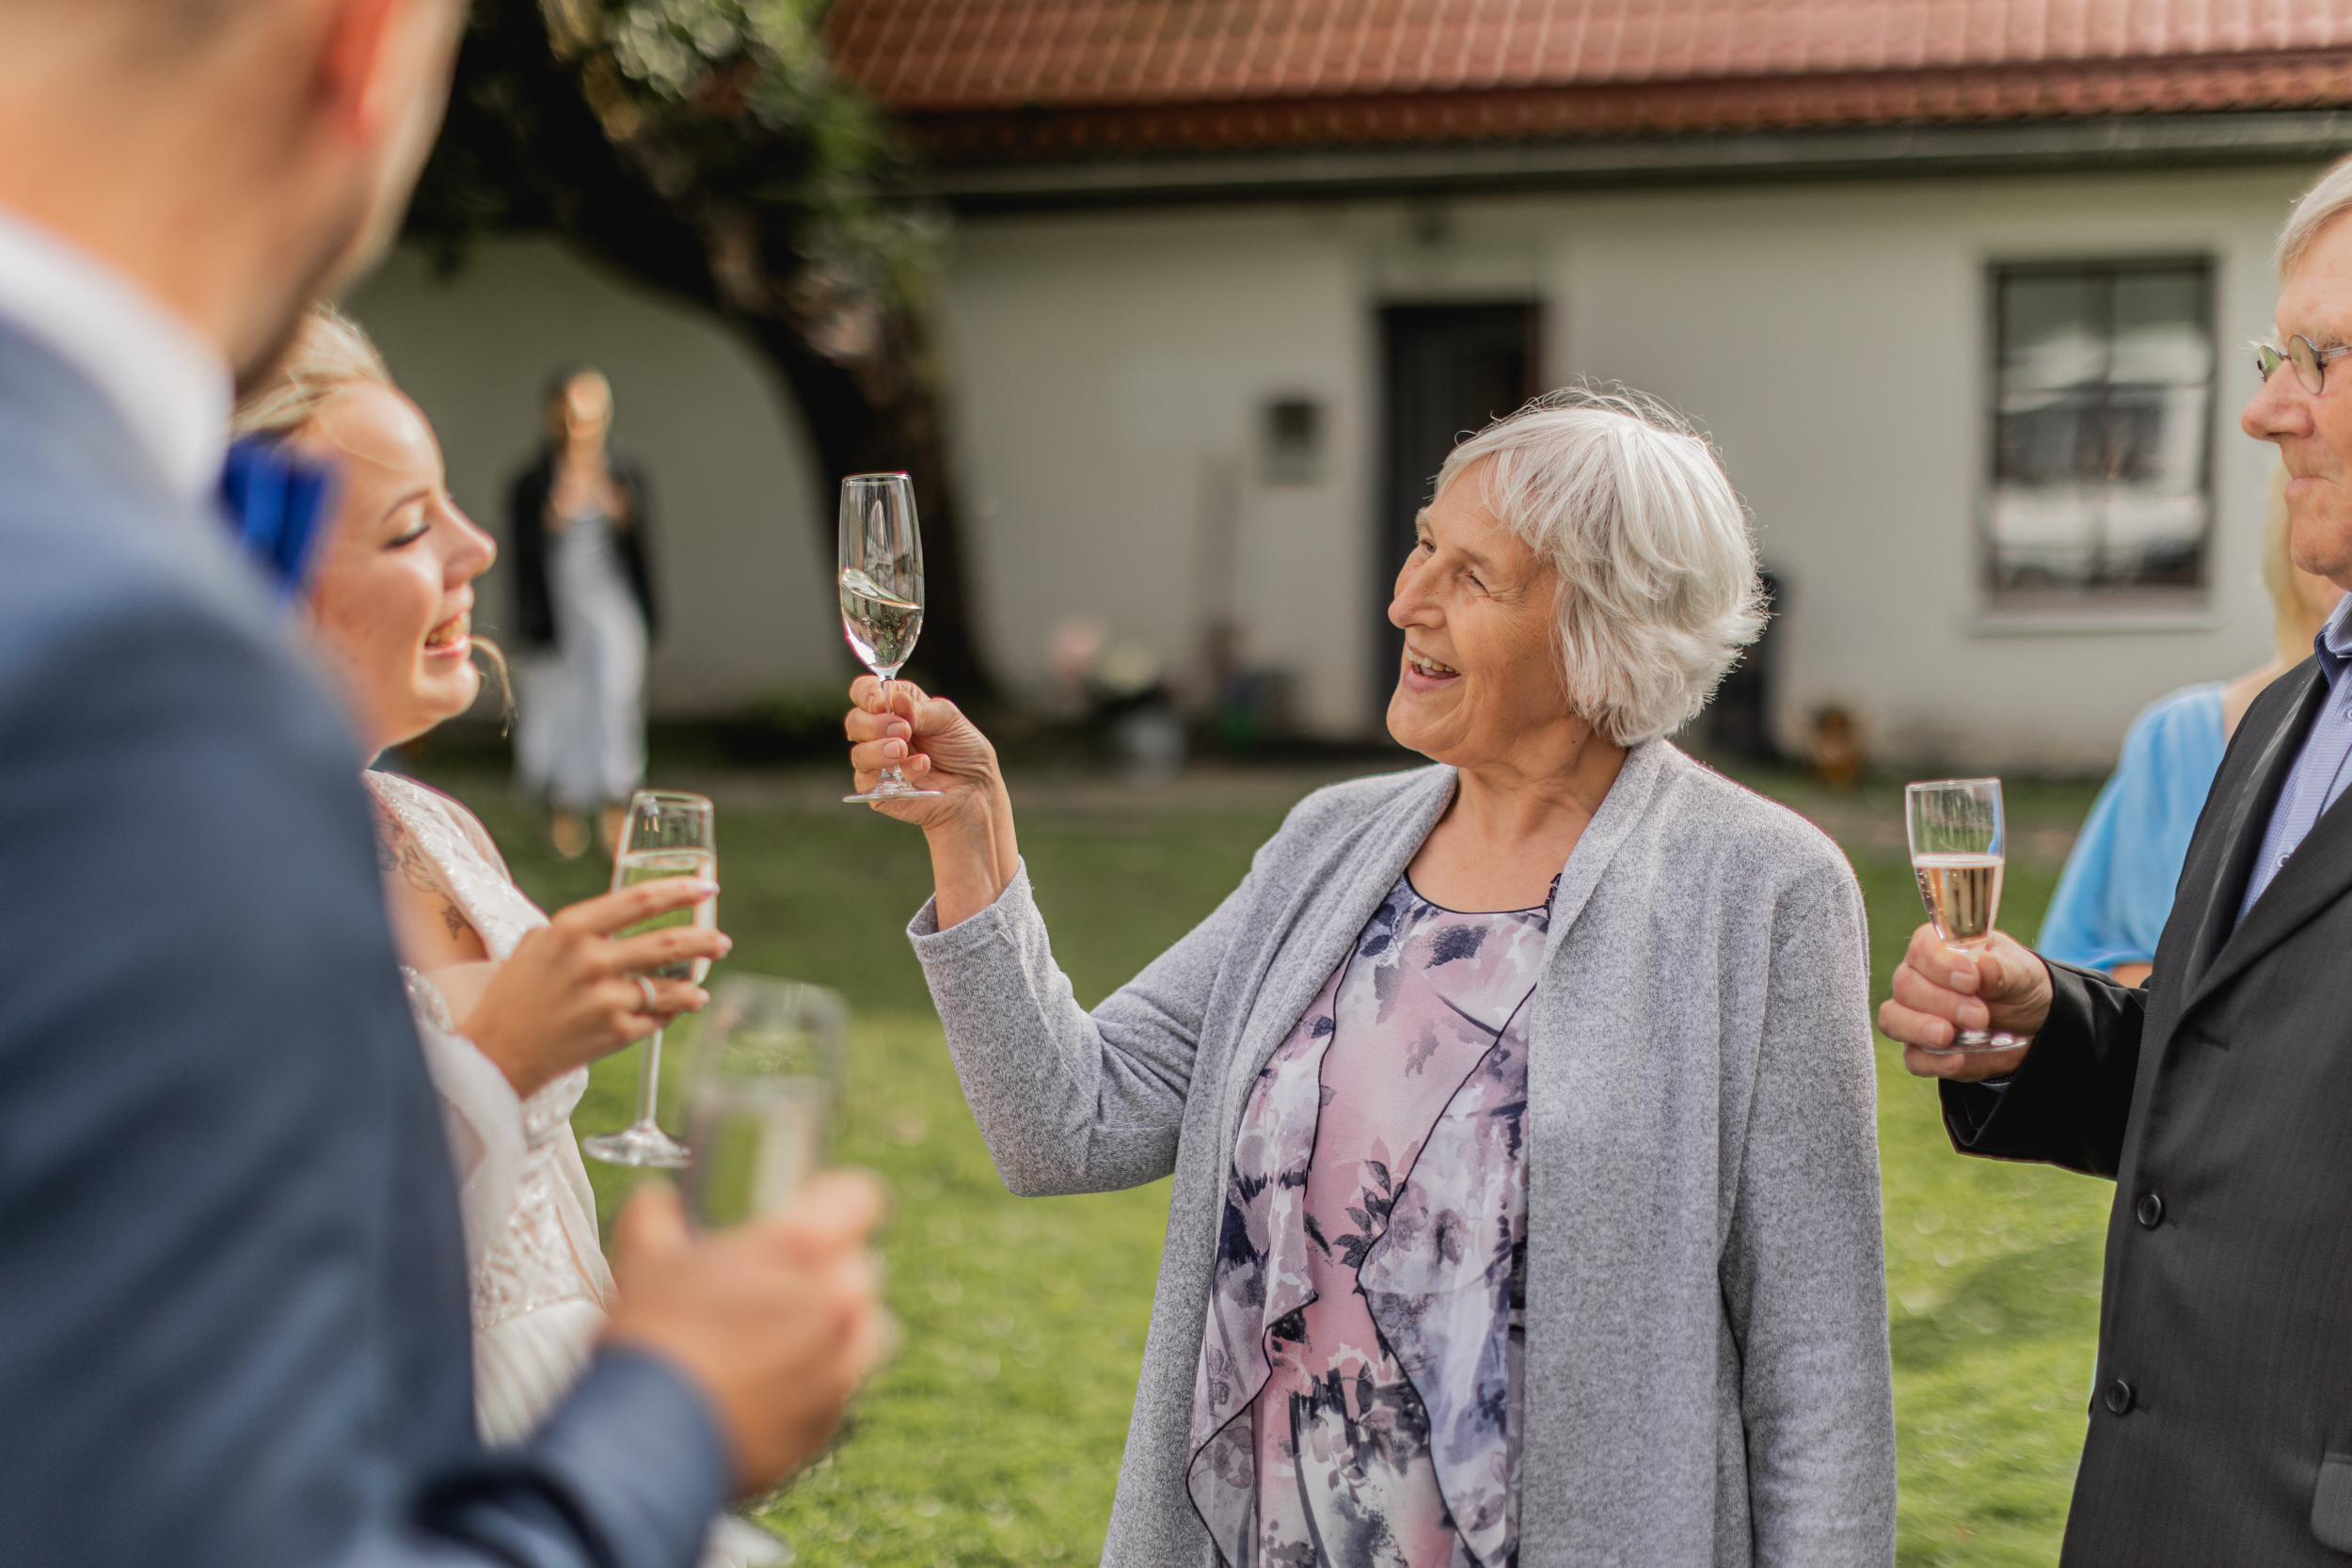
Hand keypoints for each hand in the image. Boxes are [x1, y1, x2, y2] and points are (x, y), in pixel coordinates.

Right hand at [460, 877, 728, 1096]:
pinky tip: (675, 1010)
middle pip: (667, 943)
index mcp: (571, 929)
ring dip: (694, 985)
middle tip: (722, 941)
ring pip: (672, 987)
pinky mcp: (616, 1033)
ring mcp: (607, 999)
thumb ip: (582, 927)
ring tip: (701, 984)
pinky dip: (671, 1013)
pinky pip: (659, 1018)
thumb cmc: (515, 994)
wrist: (495, 1052)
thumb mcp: (538, 943)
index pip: (640, 901)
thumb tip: (628, 916)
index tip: (707, 888)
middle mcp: (592, 960)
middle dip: (704, 940)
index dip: (681, 891)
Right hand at [605, 1175, 890, 1494]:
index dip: (836, 1200)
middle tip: (773, 1282)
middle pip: (858, 1266)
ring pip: (863, 1328)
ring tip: (780, 1335)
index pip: (861, 1197)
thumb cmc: (652, 1338)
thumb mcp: (645, 1257)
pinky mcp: (828, 1419)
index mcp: (804, 1248)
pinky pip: (840, 1387)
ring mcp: (842, 1366)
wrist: (647, 1441)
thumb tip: (657, 1204)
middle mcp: (838, 1302)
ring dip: (833, 1325)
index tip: (809, 1212)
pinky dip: (816, 1381)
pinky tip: (768, 1386)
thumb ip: (659, 1216)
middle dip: (823, 1270)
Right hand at [842, 676, 1000, 830]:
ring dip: (879, 749)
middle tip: (904, 730)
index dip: (866, 693)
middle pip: (854, 721)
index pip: (863, 691)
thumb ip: (919, 709)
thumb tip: (894, 697)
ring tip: (904, 750)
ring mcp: (878, 763)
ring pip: (858, 753)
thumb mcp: (949, 719)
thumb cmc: (964, 750)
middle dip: (875, 724)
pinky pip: (870, 781)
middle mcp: (881, 733)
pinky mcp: (880, 790)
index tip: (881, 702)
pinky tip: (921, 767)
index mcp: (895, 707)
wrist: (977, 787)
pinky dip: (897, 771)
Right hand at [1880, 924, 2050, 1081]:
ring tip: (1948, 1036)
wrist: (2031, 1024)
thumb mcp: (2022, 973)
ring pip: (1894, 1019)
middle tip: (1979, 1016)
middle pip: (1906, 986)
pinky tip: (1957, 1060)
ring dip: (1920, 1028)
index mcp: (1939, 949)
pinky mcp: (1922, 1050)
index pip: (1923, 948)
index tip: (1971, 979)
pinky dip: (1932, 1061)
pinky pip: (1912, 1058)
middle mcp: (1917, 978)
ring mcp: (1913, 1015)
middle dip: (1942, 1002)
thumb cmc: (2017, 985)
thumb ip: (2004, 970)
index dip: (1941, 964)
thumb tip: (1985, 964)